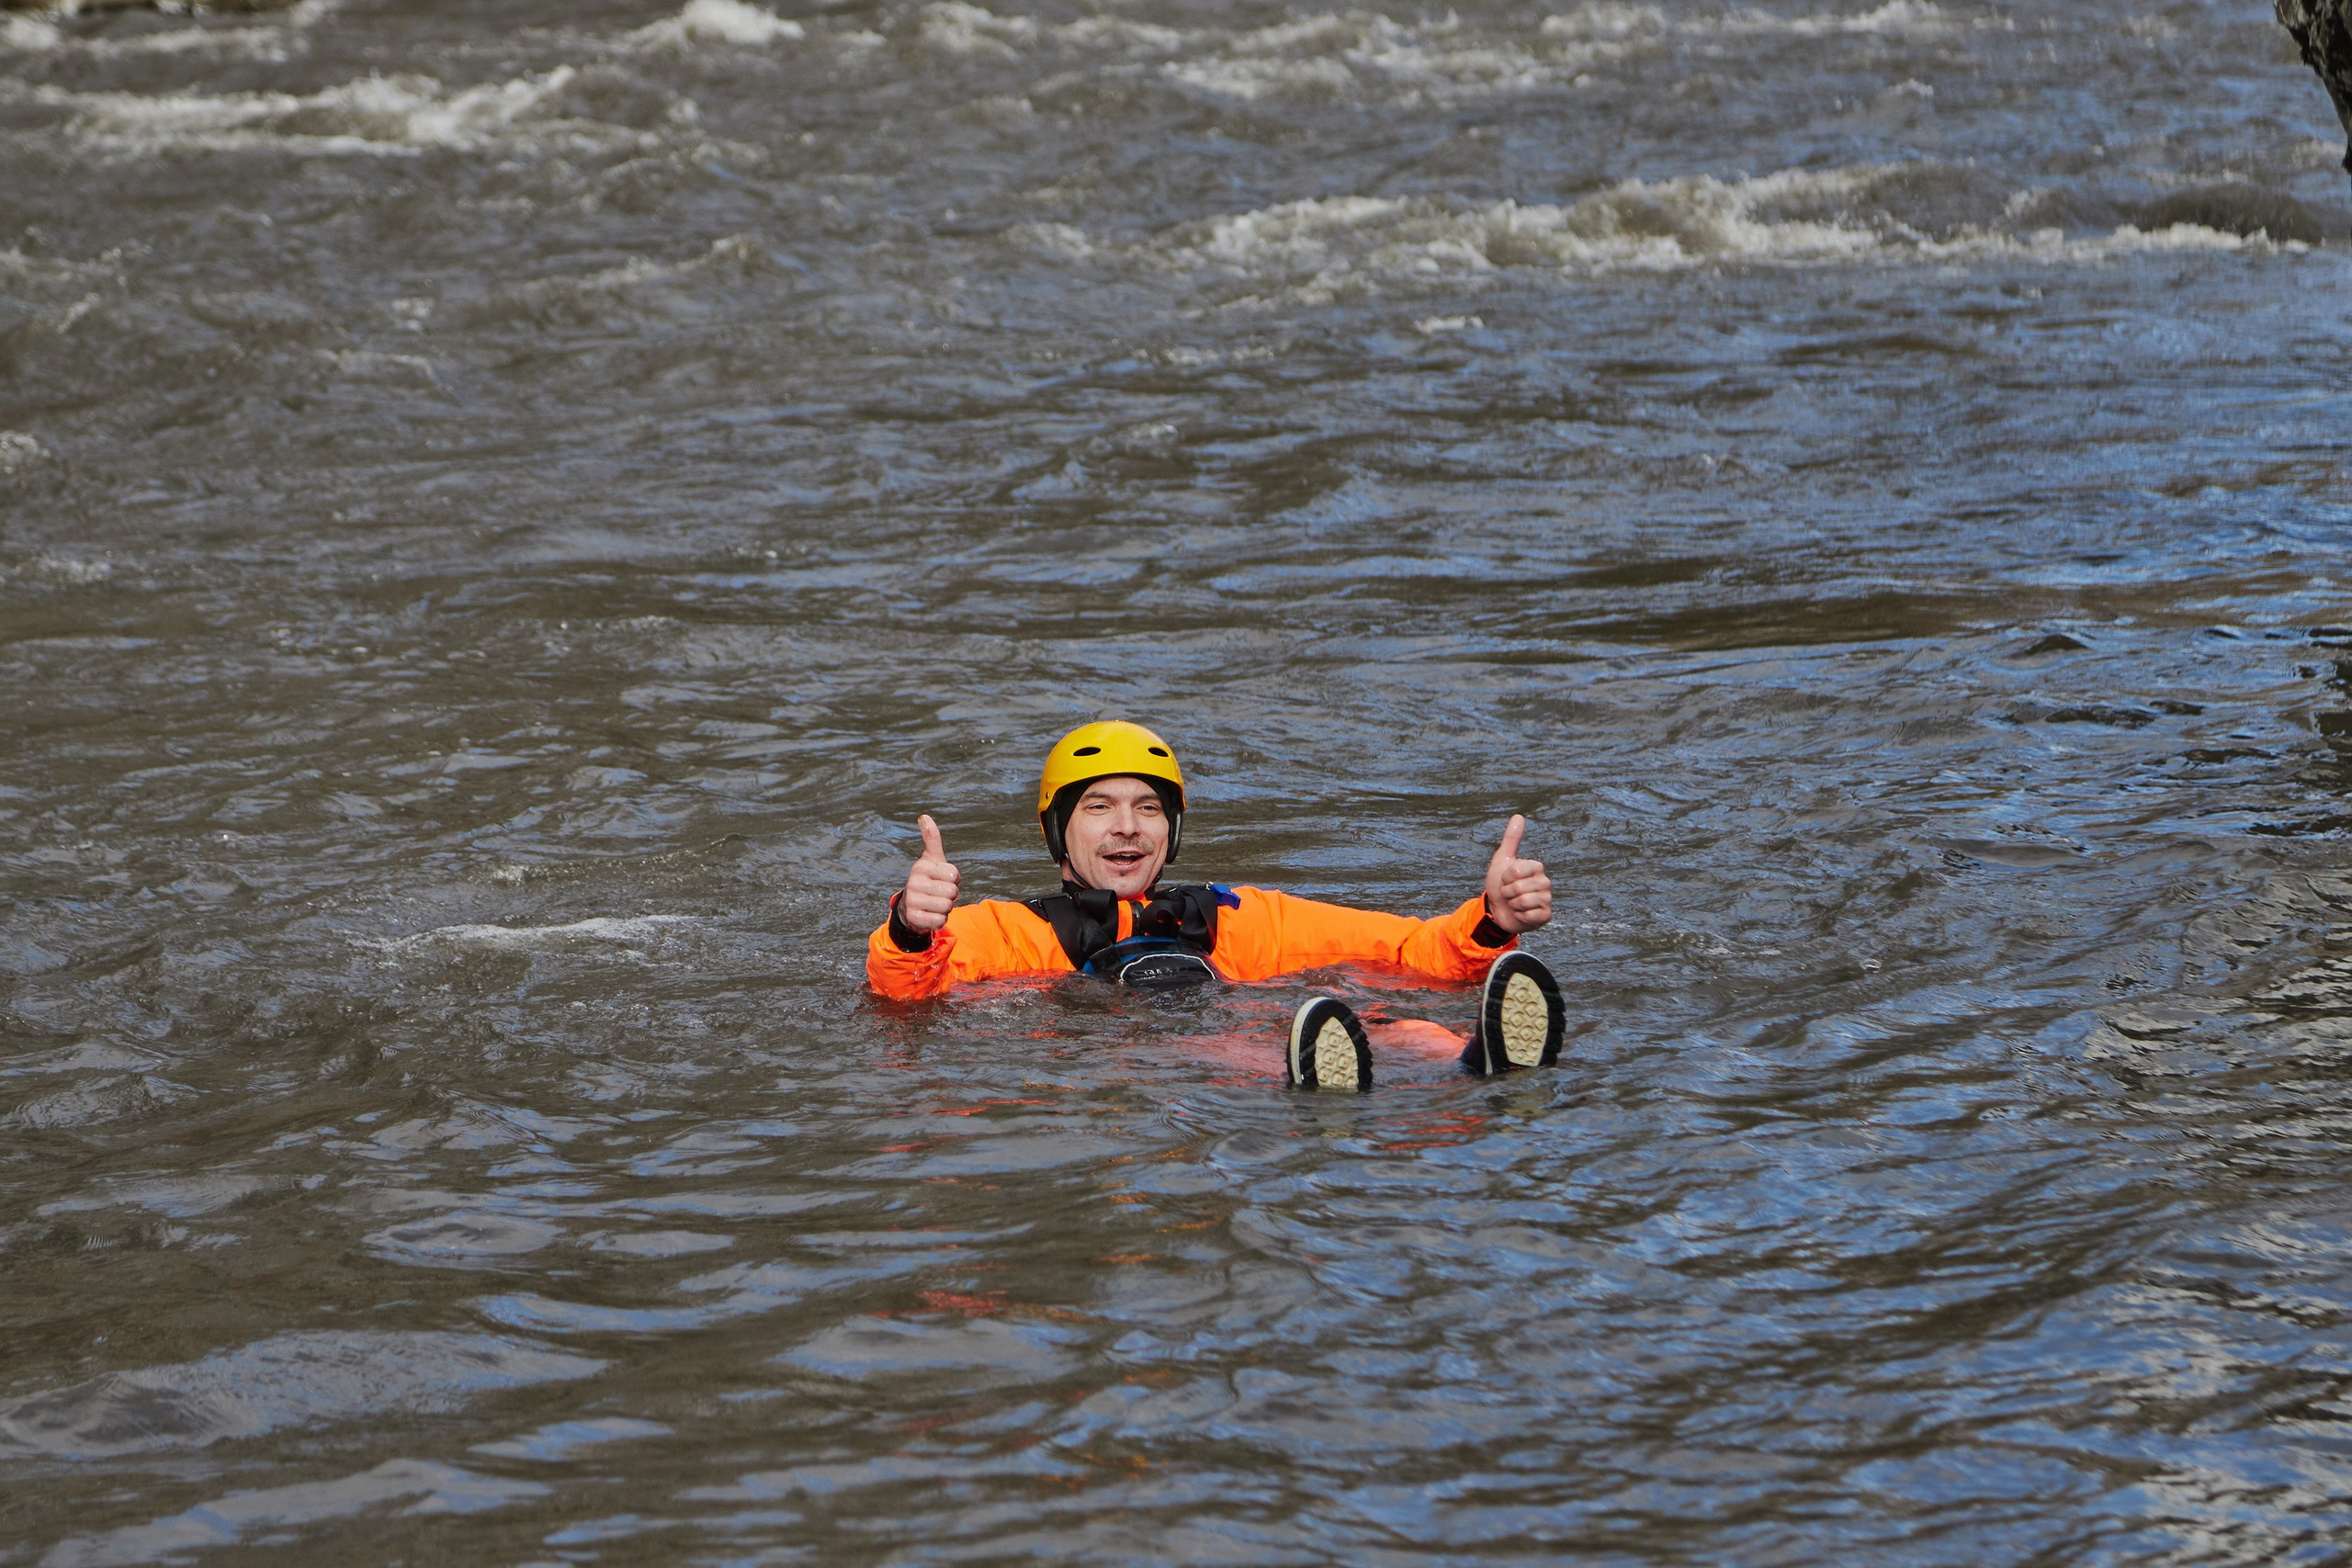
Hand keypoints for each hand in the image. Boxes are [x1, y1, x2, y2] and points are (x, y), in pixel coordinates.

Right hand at [899, 814, 960, 932]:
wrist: (911, 907)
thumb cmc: (929, 880)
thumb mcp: (932, 859)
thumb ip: (932, 839)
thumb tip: (924, 816)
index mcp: (921, 867)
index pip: (955, 876)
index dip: (954, 880)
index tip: (942, 879)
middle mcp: (913, 882)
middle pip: (952, 893)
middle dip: (950, 896)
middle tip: (938, 894)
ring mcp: (912, 901)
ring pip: (947, 907)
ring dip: (945, 909)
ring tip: (934, 904)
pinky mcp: (913, 918)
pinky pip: (940, 921)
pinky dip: (939, 920)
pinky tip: (930, 915)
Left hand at [1483, 814, 1551, 934]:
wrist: (1498, 910)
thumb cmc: (1500, 884)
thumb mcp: (1502, 860)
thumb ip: (1511, 839)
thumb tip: (1518, 816)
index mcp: (1536, 867)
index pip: (1516, 871)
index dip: (1505, 877)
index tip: (1506, 879)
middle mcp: (1545, 882)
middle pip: (1518, 887)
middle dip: (1507, 892)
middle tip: (1509, 894)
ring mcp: (1547, 900)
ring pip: (1523, 902)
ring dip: (1512, 905)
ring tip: (1514, 903)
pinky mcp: (1546, 916)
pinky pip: (1529, 916)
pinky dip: (1519, 916)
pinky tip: (1521, 914)